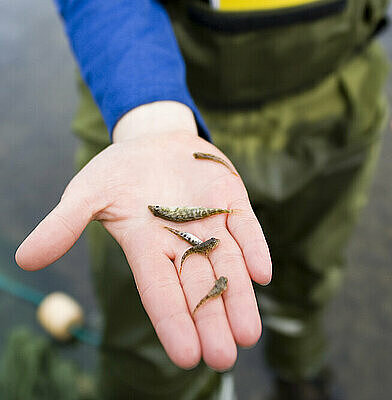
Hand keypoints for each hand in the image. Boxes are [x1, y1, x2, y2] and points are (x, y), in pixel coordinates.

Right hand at [16, 103, 271, 371]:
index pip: (159, 292)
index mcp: (147, 247)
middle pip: (198, 287)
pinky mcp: (231, 200)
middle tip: (224, 357)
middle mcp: (182, 243)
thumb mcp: (86, 192)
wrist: (154, 138)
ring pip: (228, 265)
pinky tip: (263, 273)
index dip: (172, 322)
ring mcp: (210, 222)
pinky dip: (255, 247)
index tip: (186, 356)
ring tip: (248, 333)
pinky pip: (246, 226)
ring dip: (239, 296)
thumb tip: (24, 259)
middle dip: (211, 321)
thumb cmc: (118, 172)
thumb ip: (63, 224)